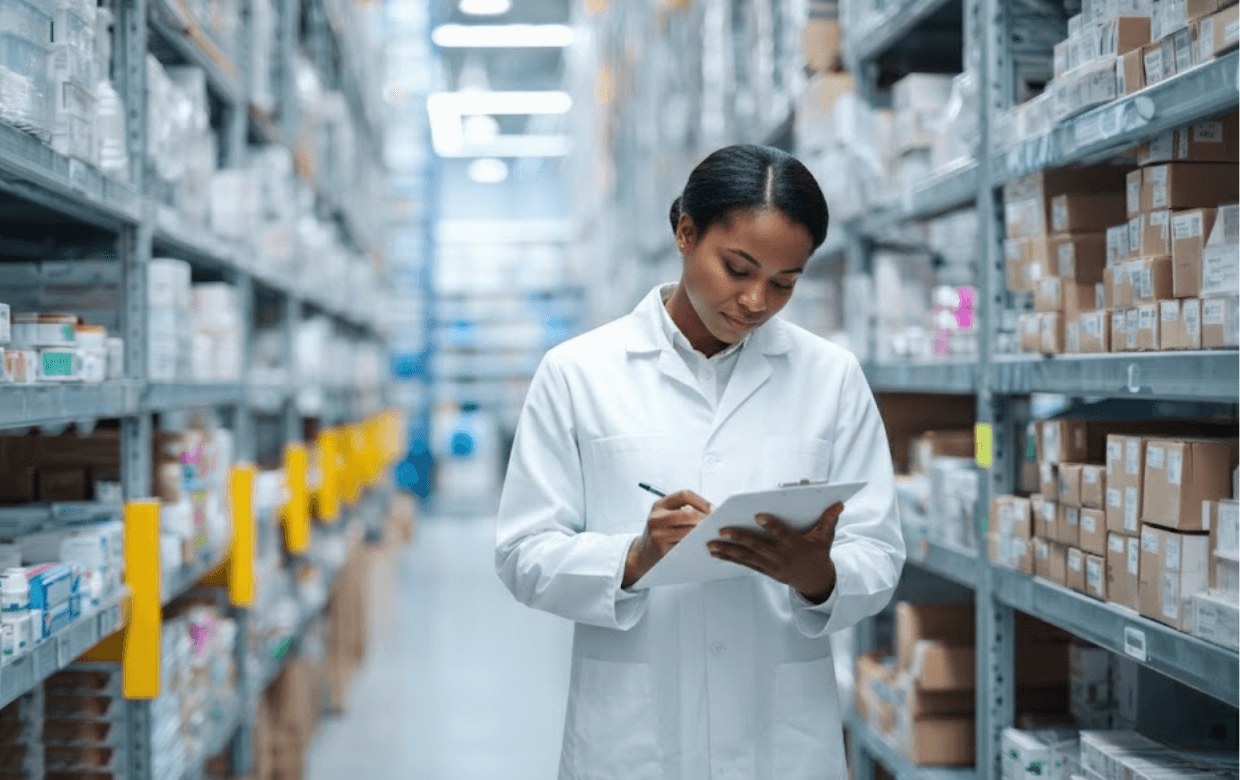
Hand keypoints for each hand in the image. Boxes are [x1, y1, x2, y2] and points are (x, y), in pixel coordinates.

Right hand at [623, 490, 711, 587]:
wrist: (641, 555)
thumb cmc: (660, 533)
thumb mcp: (664, 516)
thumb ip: (682, 510)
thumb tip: (712, 510)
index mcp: (658, 505)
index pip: (684, 495)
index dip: (702, 501)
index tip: (713, 509)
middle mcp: (656, 518)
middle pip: (688, 514)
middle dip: (705, 518)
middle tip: (716, 523)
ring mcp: (658, 535)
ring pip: (689, 531)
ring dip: (703, 532)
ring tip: (711, 533)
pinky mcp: (662, 550)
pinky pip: (686, 545)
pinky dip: (697, 544)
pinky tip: (702, 544)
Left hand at [707, 502, 844, 603]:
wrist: (816, 581)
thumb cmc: (819, 553)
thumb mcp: (826, 538)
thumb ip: (829, 520)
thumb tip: (839, 503)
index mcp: (795, 545)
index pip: (782, 533)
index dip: (771, 525)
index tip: (757, 515)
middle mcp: (781, 556)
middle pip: (757, 546)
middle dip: (739, 538)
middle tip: (722, 529)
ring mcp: (771, 565)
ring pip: (746, 557)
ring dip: (727, 550)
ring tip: (710, 544)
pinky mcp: (764, 571)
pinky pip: (744, 564)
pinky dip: (729, 558)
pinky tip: (715, 553)